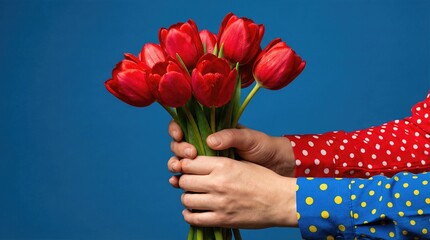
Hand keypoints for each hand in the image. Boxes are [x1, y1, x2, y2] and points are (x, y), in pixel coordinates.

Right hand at [168, 120, 295, 176]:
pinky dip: (182, 183)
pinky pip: (191, 181)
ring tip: (179, 171)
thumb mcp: (249, 138)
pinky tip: (179, 186)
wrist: (276, 168)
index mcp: (211, 131)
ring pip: (181, 164)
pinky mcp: (209, 181)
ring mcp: (206, 165)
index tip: (179, 135)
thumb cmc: (263, 148)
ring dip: (175, 167)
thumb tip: (209, 140)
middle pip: (179, 145)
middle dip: (178, 150)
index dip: (176, 129)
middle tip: (189, 155)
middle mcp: (205, 147)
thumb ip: (230, 136)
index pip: (186, 126)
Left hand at [171, 156, 297, 228]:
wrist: (281, 201)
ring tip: (194, 197)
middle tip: (190, 183)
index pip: (188, 163)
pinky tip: (193, 211)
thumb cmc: (264, 180)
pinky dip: (189, 215)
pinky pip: (194, 219)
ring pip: (186, 200)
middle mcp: (218, 183)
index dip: (185, 165)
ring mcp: (219, 202)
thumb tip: (196, 164)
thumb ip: (218, 163)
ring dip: (187, 198)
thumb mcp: (241, 163)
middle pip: (183, 181)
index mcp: (223, 165)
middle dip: (184, 181)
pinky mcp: (222, 219)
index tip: (188, 168)